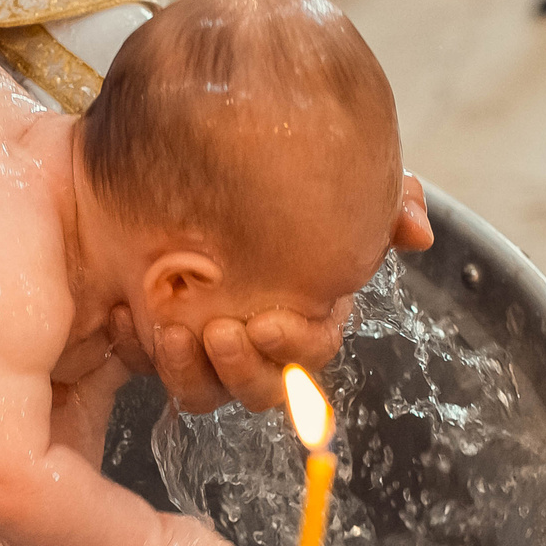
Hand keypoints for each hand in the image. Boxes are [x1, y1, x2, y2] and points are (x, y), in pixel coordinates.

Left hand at [114, 172, 434, 413]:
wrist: (170, 152)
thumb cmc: (261, 168)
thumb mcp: (331, 175)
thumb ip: (383, 202)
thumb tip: (419, 232)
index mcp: (304, 308)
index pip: (312, 349)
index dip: (295, 347)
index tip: (267, 324)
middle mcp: (256, 334)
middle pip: (264, 387)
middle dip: (245, 370)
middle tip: (223, 332)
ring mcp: (204, 341)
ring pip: (206, 393)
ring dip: (191, 373)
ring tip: (171, 333)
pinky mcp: (155, 335)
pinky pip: (145, 365)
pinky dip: (138, 349)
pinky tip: (126, 311)